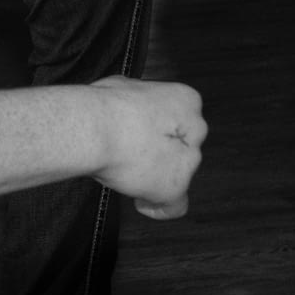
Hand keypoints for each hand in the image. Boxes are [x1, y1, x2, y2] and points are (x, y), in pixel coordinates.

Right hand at [91, 75, 206, 219]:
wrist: (97, 128)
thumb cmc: (105, 106)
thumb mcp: (125, 87)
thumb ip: (138, 101)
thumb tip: (129, 102)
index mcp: (187, 100)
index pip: (181, 120)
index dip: (160, 129)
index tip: (142, 134)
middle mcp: (197, 129)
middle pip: (182, 148)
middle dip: (160, 153)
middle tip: (131, 154)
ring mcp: (190, 161)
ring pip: (177, 175)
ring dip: (155, 176)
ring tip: (125, 173)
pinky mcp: (176, 188)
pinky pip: (175, 206)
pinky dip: (159, 207)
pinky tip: (142, 203)